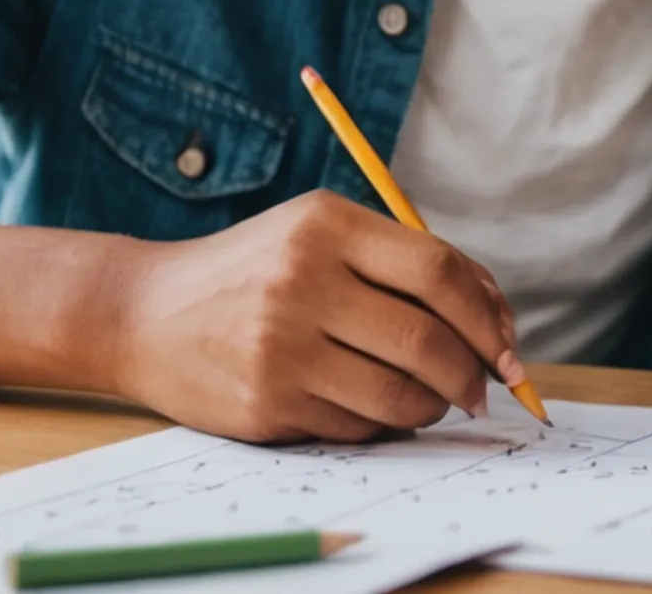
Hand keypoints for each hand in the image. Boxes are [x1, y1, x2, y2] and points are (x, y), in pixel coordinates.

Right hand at [105, 190, 527, 442]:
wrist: (144, 314)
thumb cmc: (256, 271)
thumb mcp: (321, 235)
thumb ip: (405, 262)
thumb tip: (497, 318)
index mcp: (326, 225)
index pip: (437, 271)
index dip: (486, 314)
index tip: (507, 346)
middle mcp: (302, 281)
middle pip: (426, 340)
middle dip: (472, 373)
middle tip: (483, 389)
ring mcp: (280, 345)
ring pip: (398, 394)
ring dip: (433, 407)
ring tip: (433, 400)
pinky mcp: (264, 402)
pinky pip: (355, 426)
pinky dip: (382, 424)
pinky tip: (375, 408)